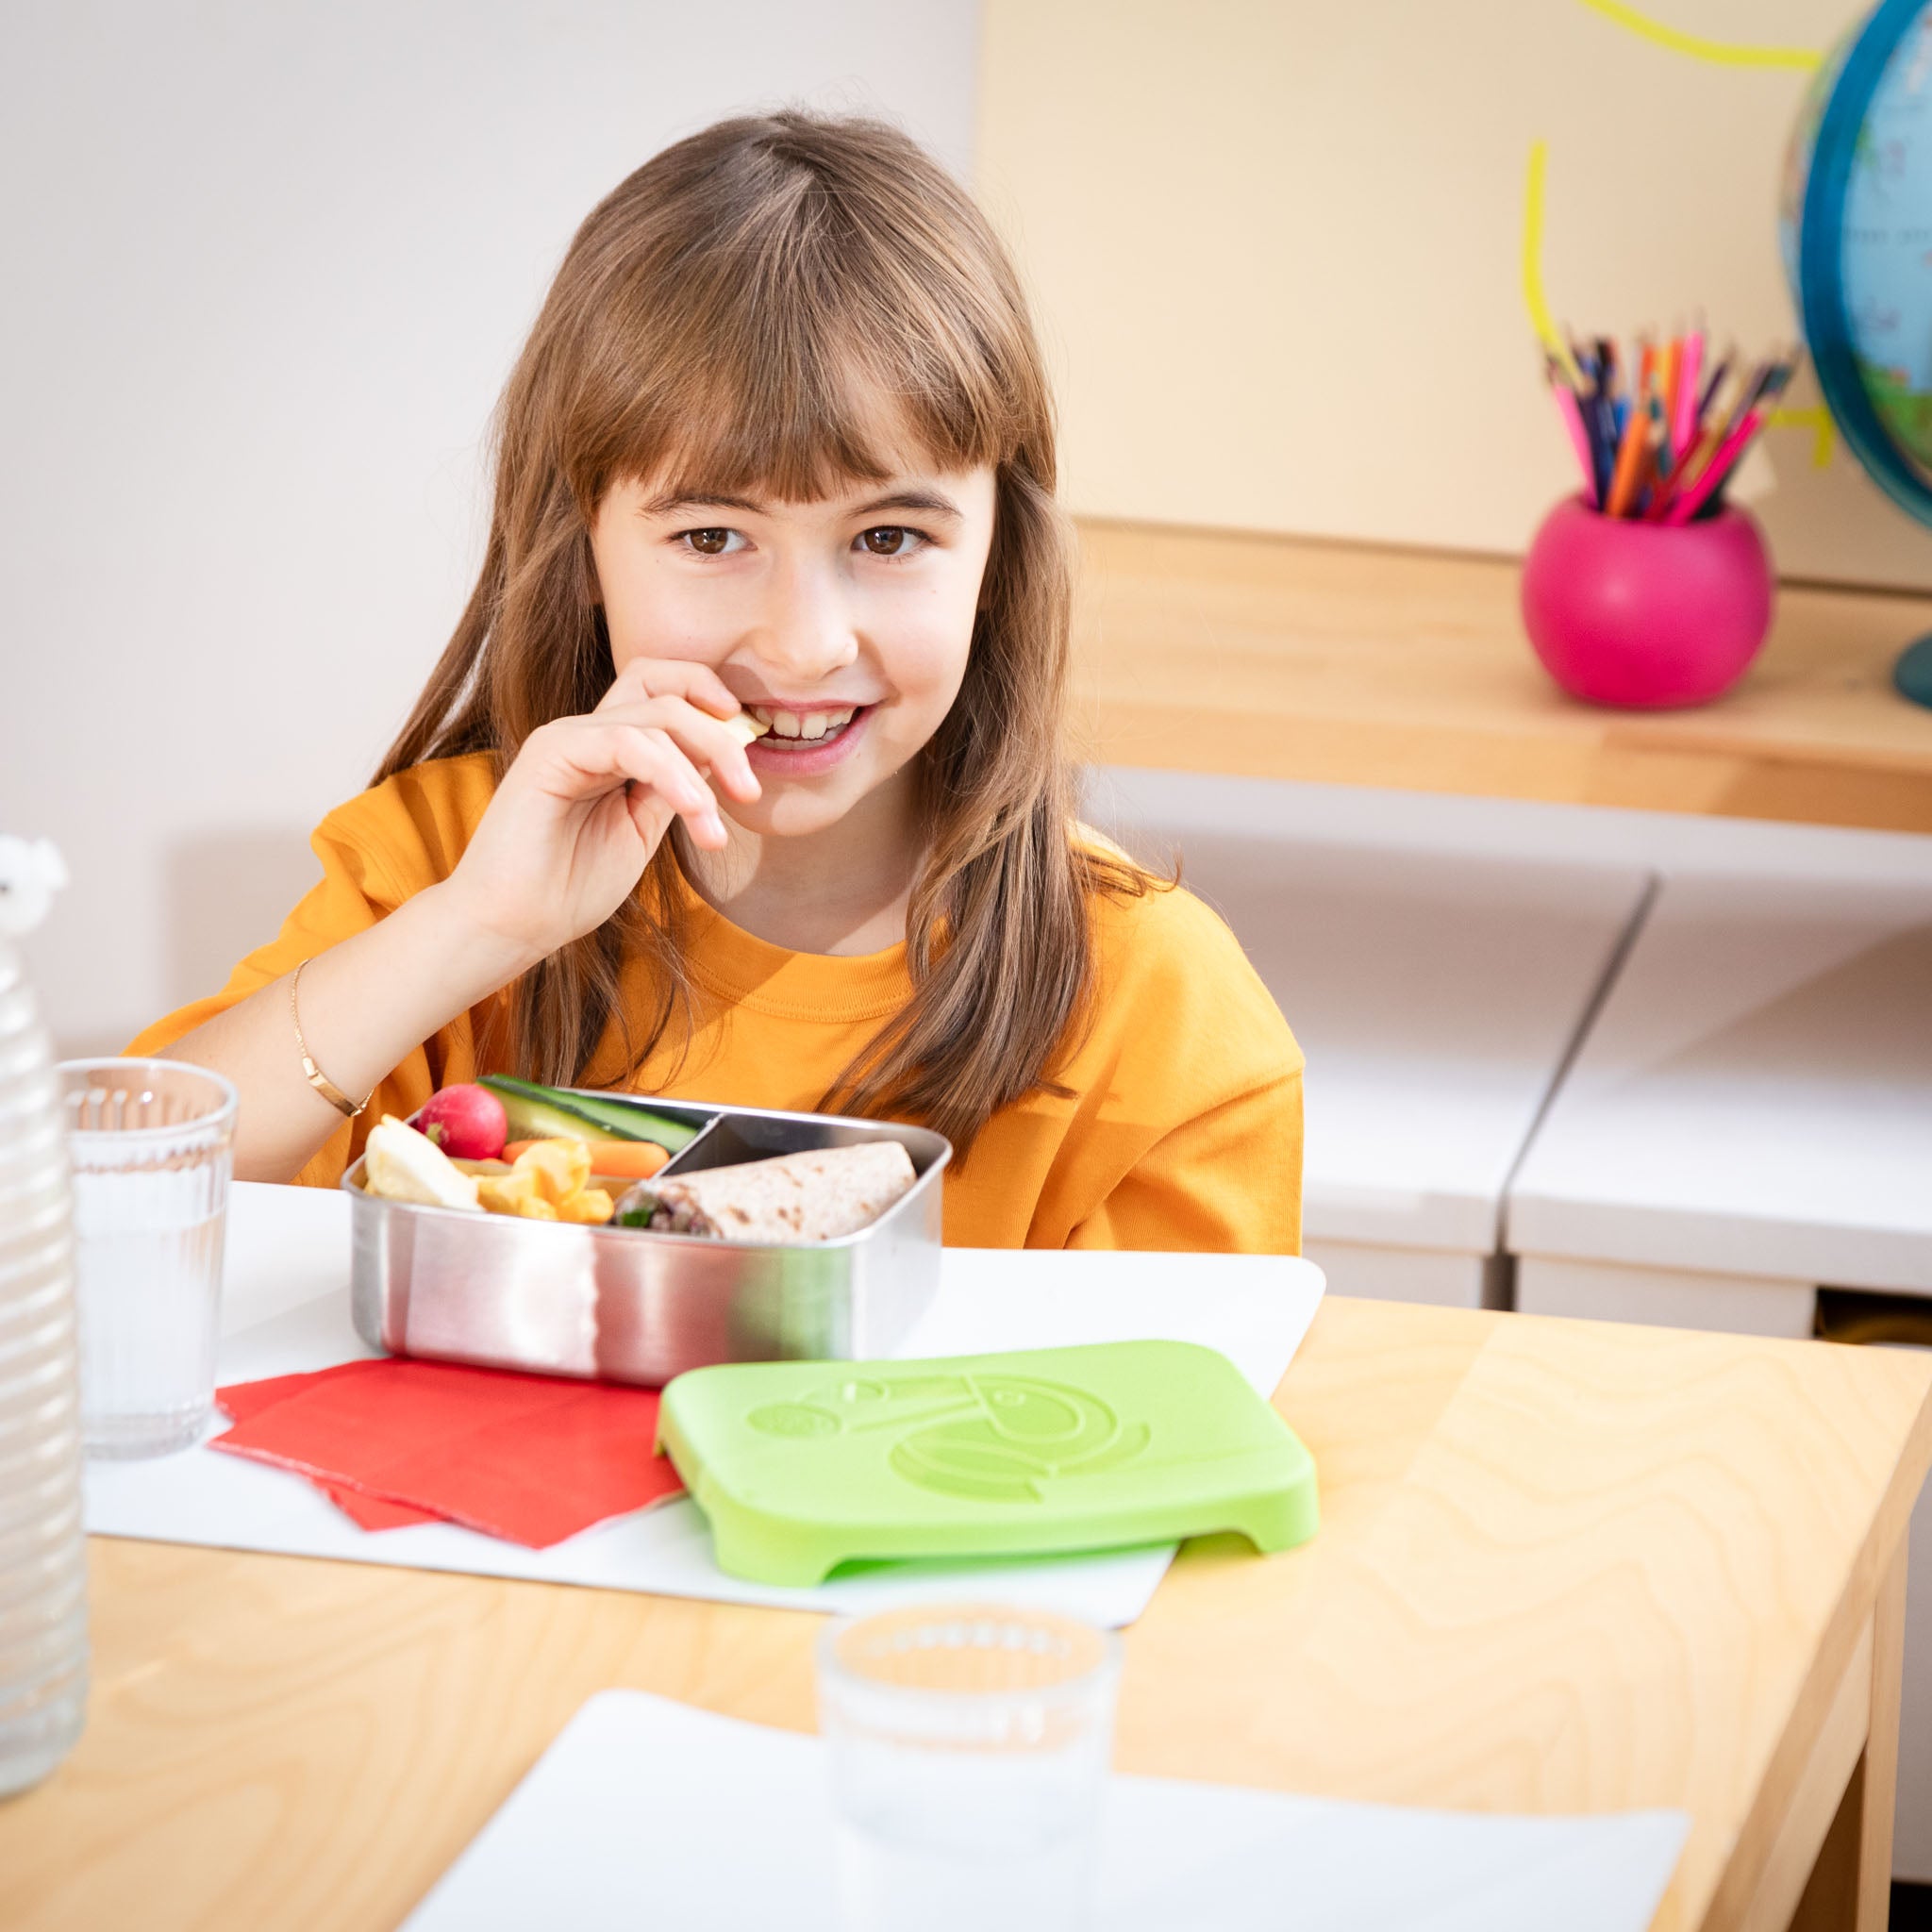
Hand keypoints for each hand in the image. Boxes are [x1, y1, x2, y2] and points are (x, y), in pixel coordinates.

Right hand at [440, 657, 760, 965]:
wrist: (512, 925)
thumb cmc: (567, 889)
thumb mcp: (640, 832)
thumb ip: (671, 790)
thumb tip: (719, 759)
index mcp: (608, 749)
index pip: (662, 691)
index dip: (709, 699)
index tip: (748, 742)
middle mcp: (587, 732)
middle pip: (667, 694)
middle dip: (721, 737)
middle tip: (748, 791)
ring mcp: (567, 737)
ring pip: (656, 717)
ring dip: (702, 767)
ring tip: (714, 827)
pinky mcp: (551, 752)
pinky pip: (626, 741)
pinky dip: (670, 772)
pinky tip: (692, 809)